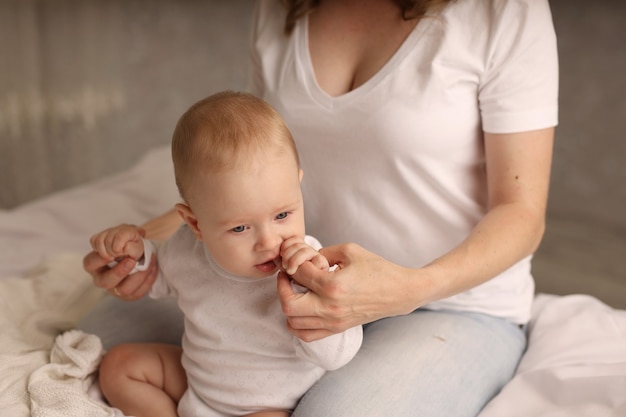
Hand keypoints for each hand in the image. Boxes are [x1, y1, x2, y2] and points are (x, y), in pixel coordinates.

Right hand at [85, 224, 156, 299]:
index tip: (113, 253)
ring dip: (137, 276)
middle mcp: (102, 278)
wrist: (142, 250)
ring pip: (123, 290)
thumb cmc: (127, 241)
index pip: (90, 263)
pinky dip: (148, 279)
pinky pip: (139, 292)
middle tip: (131, 261)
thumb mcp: (124, 232)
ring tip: (148, 263)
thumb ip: (123, 233)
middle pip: (104, 282)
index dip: (100, 259)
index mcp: (95, 264)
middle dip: (118, 272)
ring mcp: (116, 289)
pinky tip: (153, 267)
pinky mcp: (130, 295)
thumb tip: (125, 241)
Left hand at [277, 243, 418, 341]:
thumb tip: (305, 259)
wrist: (398, 292)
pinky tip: (302, 309)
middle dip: (282, 288)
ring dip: (289, 306)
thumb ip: (324, 252)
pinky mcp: (336, 329)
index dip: (293, 264)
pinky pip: (306, 335)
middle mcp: (330, 307)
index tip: (296, 260)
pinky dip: (297, 324)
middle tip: (288, 277)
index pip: (299, 274)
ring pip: (293, 323)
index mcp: (333, 285)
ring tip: (296, 292)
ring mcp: (333, 322)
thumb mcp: (350, 250)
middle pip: (289, 305)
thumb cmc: (377, 268)